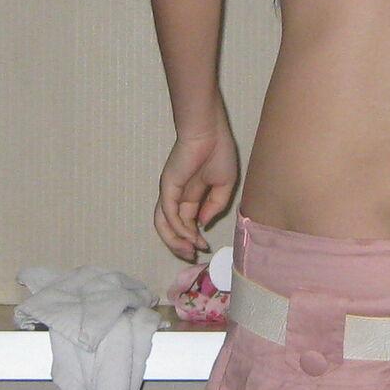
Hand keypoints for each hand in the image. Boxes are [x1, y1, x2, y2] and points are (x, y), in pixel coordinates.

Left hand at [154, 122, 238, 259]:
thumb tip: (204, 222)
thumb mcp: (225, 185)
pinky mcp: (168, 188)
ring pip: (164, 224)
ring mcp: (170, 192)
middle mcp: (177, 196)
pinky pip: (169, 213)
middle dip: (181, 245)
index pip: (186, 223)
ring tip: (188, 252)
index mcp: (191, 195)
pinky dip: (179, 228)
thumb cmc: (218, 151)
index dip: (194, 237)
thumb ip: (215, 205)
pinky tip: (192, 235)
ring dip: (174, 241)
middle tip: (192, 256)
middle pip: (172, 227)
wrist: (210, 132)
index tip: (205, 247)